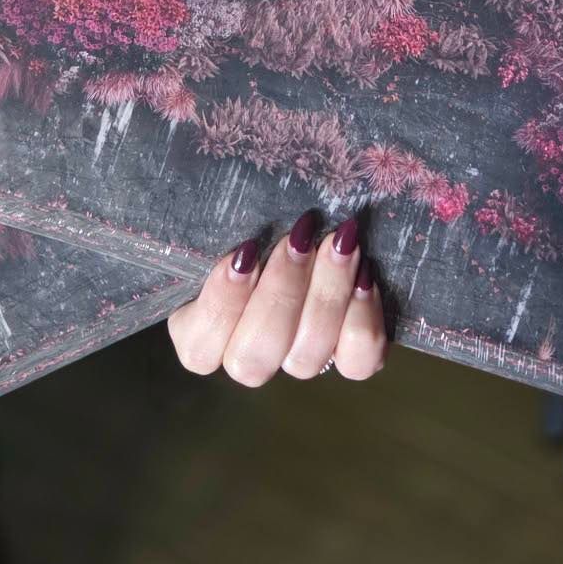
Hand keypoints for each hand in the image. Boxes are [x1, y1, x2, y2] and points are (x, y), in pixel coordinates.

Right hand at [167, 212, 387, 385]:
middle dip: (281, 292)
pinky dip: (362, 320)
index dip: (222, 305)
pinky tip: (364, 276)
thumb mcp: (216, 220)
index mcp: (203, 331)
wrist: (313, 223)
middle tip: (300, 237)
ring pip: (305, 358)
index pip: (199, 349)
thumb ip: (210, 229)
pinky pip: (357, 361)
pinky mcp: (348, 358)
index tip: (244, 252)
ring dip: (325, 296)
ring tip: (339, 244)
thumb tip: (198, 203)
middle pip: (254, 357)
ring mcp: (297, 358)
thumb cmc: (251, 217)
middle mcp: (250, 354)